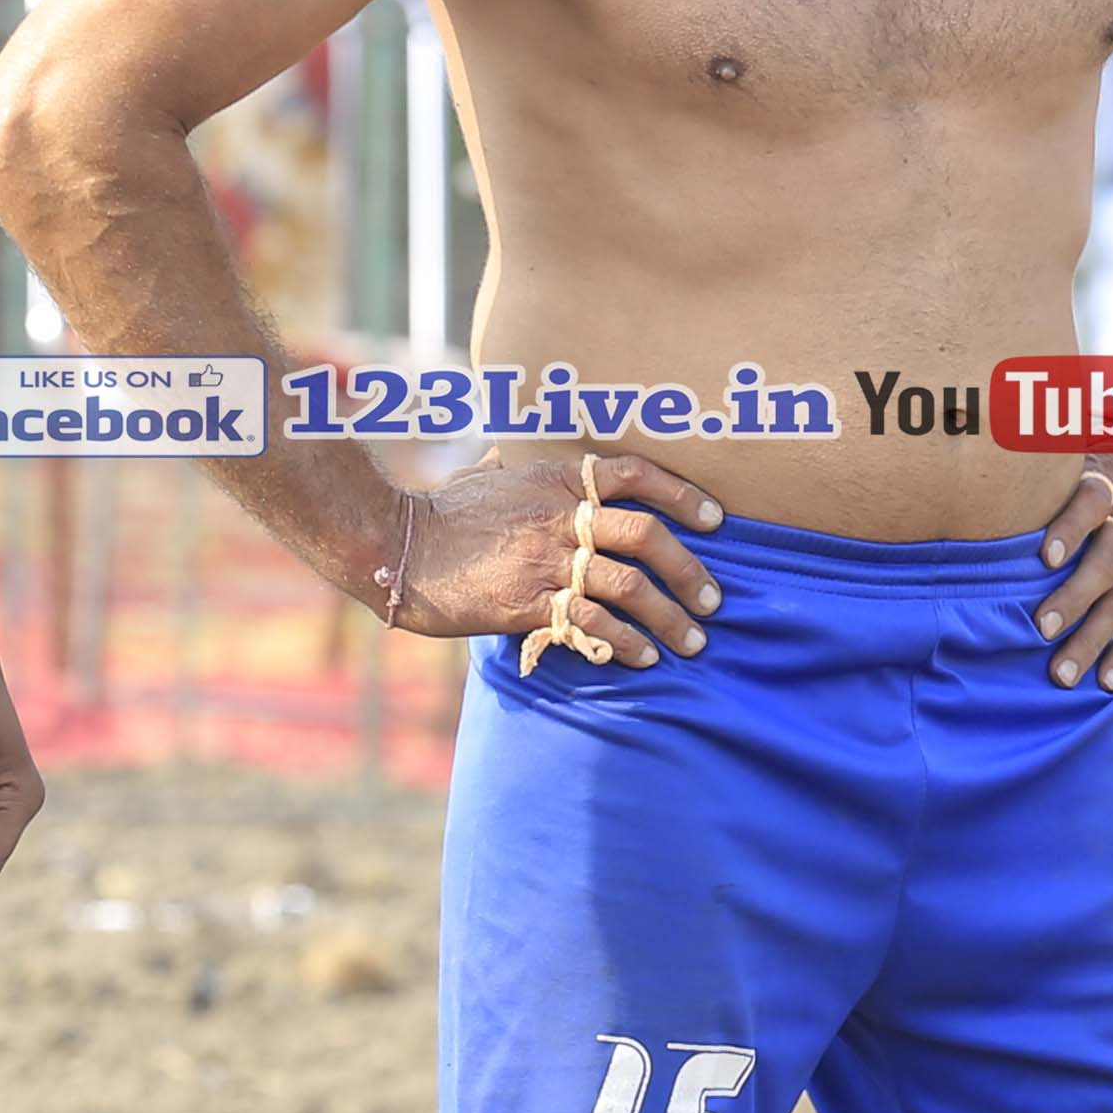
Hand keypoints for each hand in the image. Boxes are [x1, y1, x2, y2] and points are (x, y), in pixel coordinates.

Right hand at [402, 449, 724, 671]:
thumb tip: (523, 454)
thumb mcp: (488, 474)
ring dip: (667, 617)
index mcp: (557, 479)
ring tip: (690, 641)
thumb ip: (521, 468)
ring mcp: (544, 561)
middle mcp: (559, 517)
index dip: (683, 495)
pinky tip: (641, 658)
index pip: (635, 474)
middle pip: (644, 536)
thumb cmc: (442, 512)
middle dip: (688, 570)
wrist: (396, 546)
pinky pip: (589, 624)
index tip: (716, 520)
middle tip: (713, 599)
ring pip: (626, 587)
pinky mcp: (526, 604)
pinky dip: (623, 643)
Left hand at [1033, 455, 1112, 692]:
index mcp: (1108, 483)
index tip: (1045, 556)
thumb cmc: (1112, 453)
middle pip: (1108, 561)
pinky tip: (1107, 683)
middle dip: (1075, 597)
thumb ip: (1040, 442)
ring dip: (1094, 639)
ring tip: (1061, 674)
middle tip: (1040, 627)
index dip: (1071, 526)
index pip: (1094, 501)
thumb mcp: (1083, 439)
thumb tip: (986, 425)